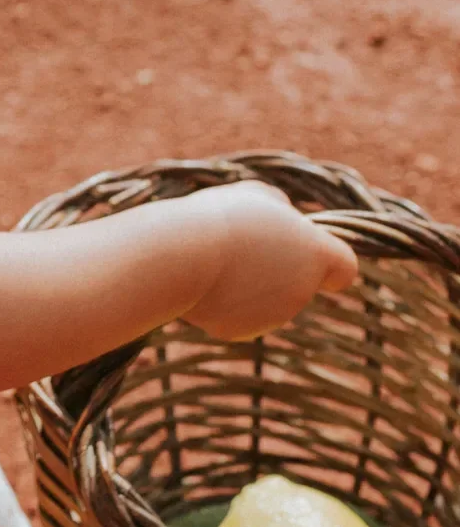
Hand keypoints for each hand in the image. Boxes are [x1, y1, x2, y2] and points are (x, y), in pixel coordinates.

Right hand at [181, 182, 358, 341]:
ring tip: (215, 261)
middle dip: (273, 268)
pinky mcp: (238, 331)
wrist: (181, 257)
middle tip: (239, 247)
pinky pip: (233, 313)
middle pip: (295, 281)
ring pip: (262, 298)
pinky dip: (220, 301)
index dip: (329, 263)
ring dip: (245, 283)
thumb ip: (280, 207)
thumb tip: (282, 217)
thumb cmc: (222, 219)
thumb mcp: (256, 195)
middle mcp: (301, 292)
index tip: (310, 257)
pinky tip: (203, 283)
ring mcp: (271, 317)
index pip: (344, 269)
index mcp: (316, 255)